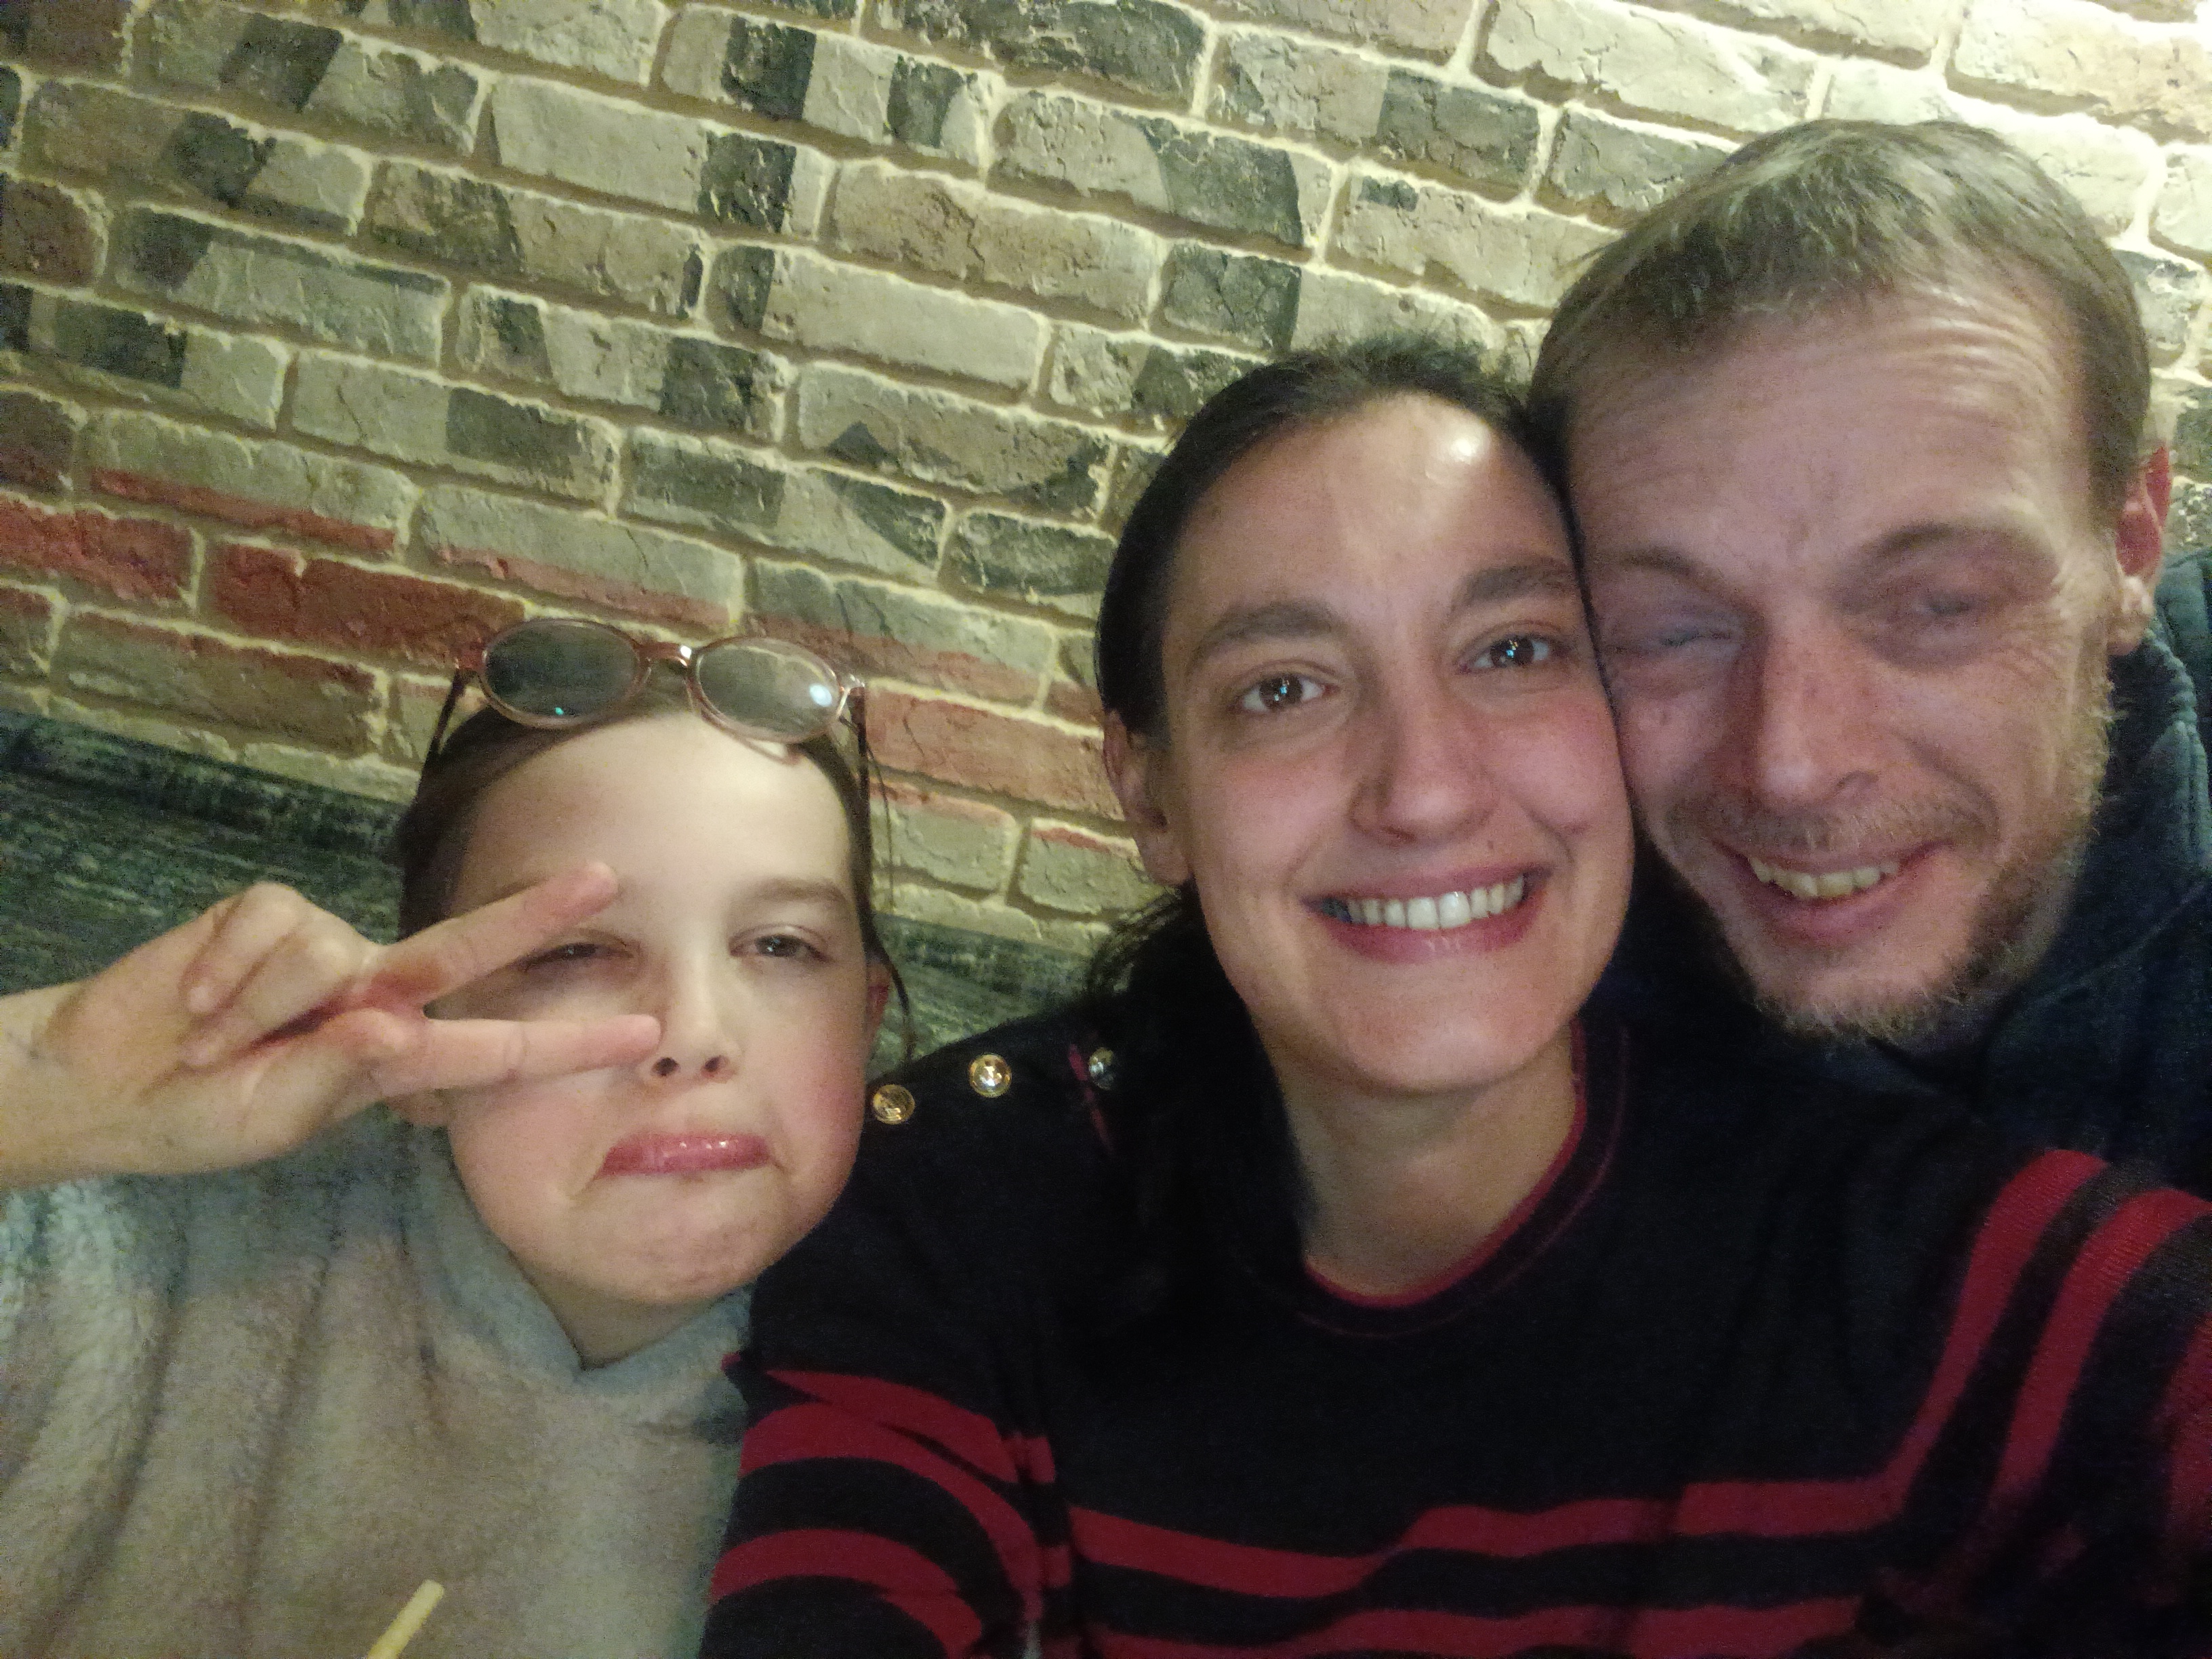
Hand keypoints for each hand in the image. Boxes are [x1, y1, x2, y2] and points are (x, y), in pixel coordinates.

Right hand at [0, 865, 658, 1188]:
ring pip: (326, 954)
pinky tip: (198, 1002)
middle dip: (535, 913)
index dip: (569, 1042)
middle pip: (466, 946)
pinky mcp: (266, 912)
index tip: (645, 1033)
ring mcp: (325, 947)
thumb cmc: (204, 1113)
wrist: (107, 1082)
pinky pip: (269, 927)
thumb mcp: (275, 1116)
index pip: (495, 1049)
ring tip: (212, 1045)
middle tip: (605, 879)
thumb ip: (335, 1076)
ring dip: (257, 1009)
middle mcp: (375, 991)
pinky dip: (226, 973)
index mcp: (394, 1055)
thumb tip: (392, 1027)